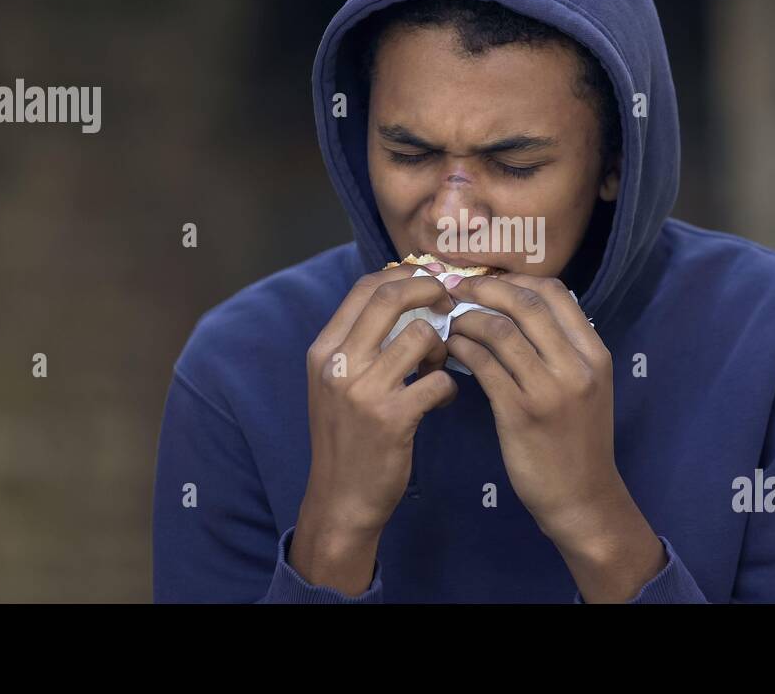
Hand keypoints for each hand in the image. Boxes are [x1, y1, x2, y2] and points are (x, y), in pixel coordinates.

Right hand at [293, 263, 456, 592]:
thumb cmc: (347, 437)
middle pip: (391, 298)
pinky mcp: (392, 418)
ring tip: (438, 367)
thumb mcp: (336, 384)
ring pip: (421, 336)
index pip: (366, 287)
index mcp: (324, 349)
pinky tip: (441, 400)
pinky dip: (448, 387)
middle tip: (450, 305)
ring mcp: (363, 391)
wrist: (341, 499)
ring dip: (442, 347)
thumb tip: (404, 296)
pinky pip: (438, 380)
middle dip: (430, 292)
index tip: (430, 282)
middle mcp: (338, 364)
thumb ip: (360, 343)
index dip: (405, 276)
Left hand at [445, 273, 621, 537]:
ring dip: (468, 319)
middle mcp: (576, 365)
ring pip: (500, 330)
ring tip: (450, 322)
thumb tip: (519, 308)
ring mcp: (548, 389)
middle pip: (525, 303)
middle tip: (455, 287)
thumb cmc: (578, 440)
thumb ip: (562, 348)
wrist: (582, 497)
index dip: (515, 279)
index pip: (555, 292)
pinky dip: (463, 349)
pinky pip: (484, 365)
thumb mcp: (587, 386)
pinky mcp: (520, 412)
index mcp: (594, 352)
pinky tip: (451, 349)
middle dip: (484, 288)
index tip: (487, 280)